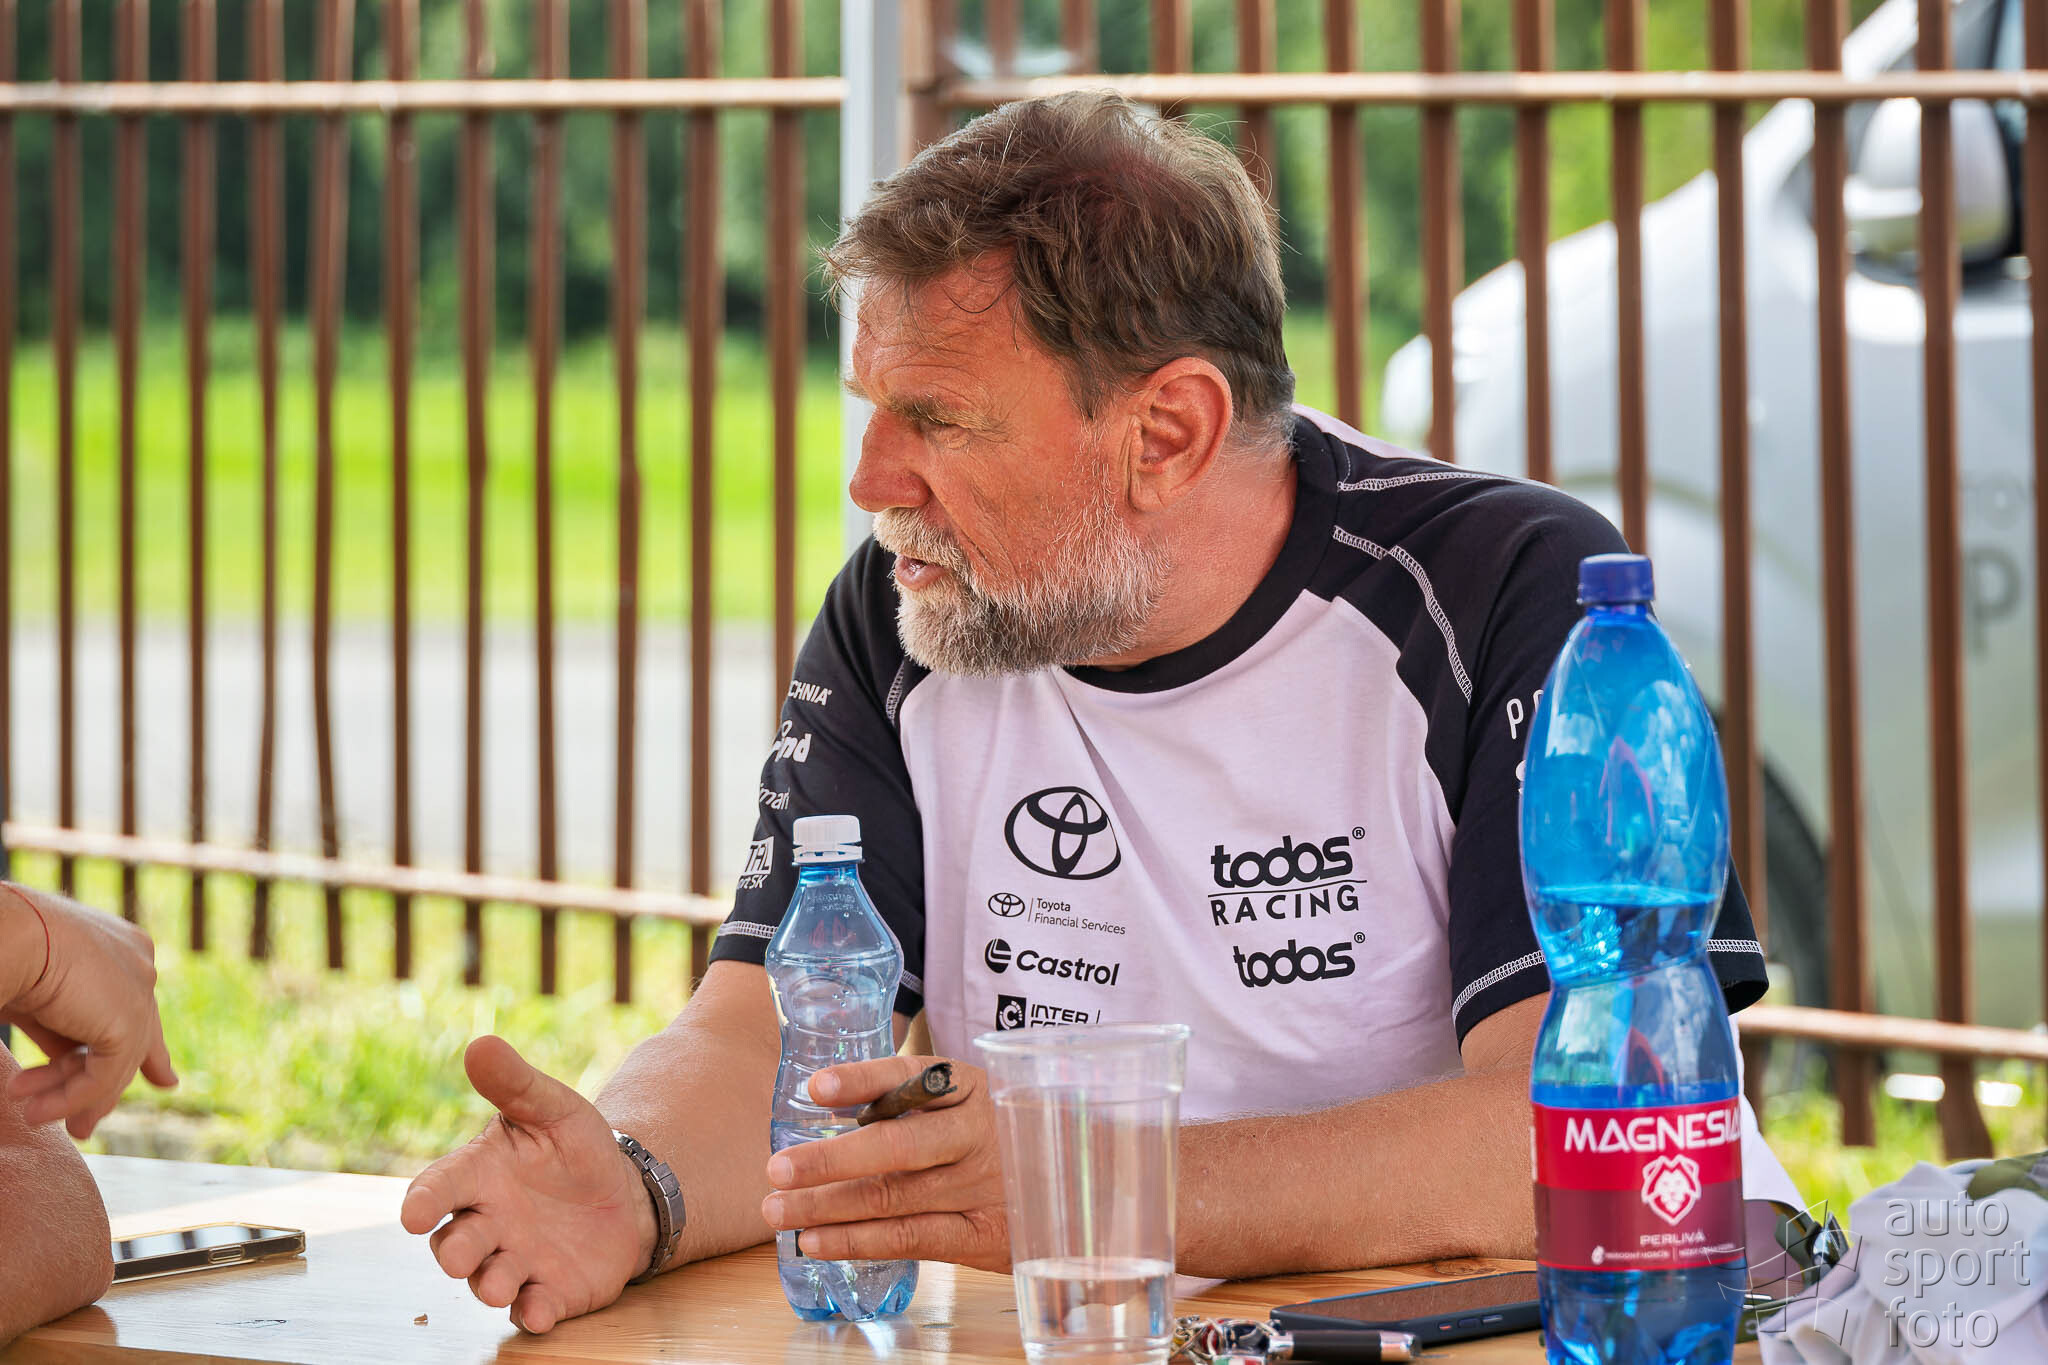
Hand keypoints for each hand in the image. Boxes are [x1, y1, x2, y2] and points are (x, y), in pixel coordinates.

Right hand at [1, 884, 176, 1137]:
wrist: (4, 936)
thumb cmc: (6, 956)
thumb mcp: (38, 1000)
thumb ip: (62, 1031)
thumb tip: (71, 1069)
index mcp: (121, 947)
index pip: (137, 1007)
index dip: (147, 1050)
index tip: (163, 1080)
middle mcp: (138, 962)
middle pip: (135, 1036)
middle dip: (110, 1087)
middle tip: (84, 1126)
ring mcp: (140, 988)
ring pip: (115, 1061)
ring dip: (72, 1098)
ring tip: (35, 1119)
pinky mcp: (129, 1019)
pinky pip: (105, 1075)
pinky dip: (71, 1099)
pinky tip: (36, 1113)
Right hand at [401, 1036, 657, 1333]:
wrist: (623, 1192)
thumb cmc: (573, 1147)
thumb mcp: (552, 1108)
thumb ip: (516, 1083)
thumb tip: (481, 1044)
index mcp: (479, 1177)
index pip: (439, 1189)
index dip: (423, 1202)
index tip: (414, 1214)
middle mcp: (487, 1225)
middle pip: (455, 1245)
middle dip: (456, 1252)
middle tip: (461, 1256)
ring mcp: (516, 1262)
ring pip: (489, 1282)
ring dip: (490, 1286)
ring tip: (498, 1286)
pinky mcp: (549, 1292)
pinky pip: (534, 1308)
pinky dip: (534, 1312)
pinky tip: (540, 1311)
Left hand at [761, 1055, 1009, 1271]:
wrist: (1080, 1179)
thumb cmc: (1002, 1135)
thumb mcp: (969, 1102)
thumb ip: (912, 1101)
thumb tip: (831, 1102)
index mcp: (972, 1087)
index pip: (911, 1077)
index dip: (863, 1081)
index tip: (817, 1089)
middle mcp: (978, 1134)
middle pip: (897, 1146)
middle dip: (830, 1160)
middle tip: (777, 1168)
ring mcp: (982, 1187)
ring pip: (893, 1198)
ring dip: (827, 1206)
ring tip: (779, 1208)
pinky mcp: (984, 1235)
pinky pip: (911, 1238)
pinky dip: (858, 1240)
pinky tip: (817, 1241)